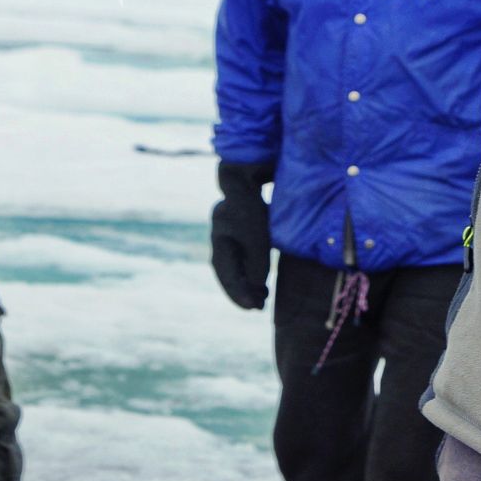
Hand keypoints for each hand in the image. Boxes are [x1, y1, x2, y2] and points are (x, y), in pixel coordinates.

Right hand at [210, 161, 272, 309]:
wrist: (248, 172)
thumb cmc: (255, 205)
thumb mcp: (259, 237)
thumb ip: (257, 263)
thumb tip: (255, 287)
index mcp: (220, 238)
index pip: (227, 274)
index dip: (240, 294)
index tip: (254, 309)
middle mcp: (219, 235)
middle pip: (227, 272)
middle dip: (241, 291)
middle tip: (257, 307)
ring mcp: (226, 230)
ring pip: (232, 264)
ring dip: (245, 281)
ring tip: (261, 297)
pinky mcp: (238, 226)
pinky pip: (239, 254)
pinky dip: (248, 269)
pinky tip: (260, 277)